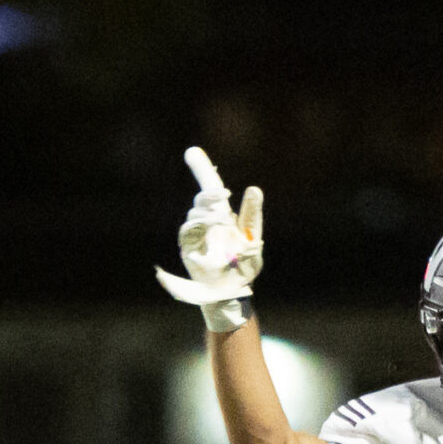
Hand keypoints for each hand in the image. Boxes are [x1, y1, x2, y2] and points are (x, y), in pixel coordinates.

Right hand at [155, 147, 262, 331]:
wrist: (233, 292)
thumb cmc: (244, 267)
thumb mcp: (253, 238)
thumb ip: (252, 214)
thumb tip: (254, 187)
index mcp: (223, 215)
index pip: (211, 187)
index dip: (202, 169)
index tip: (192, 152)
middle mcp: (207, 222)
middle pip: (201, 198)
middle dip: (210, 192)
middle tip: (223, 194)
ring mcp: (196, 235)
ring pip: (195, 214)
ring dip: (207, 211)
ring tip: (221, 216)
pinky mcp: (188, 249)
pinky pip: (188, 231)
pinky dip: (198, 224)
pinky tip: (211, 224)